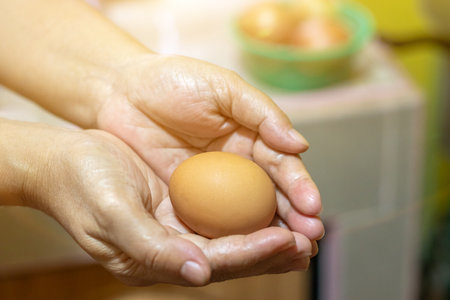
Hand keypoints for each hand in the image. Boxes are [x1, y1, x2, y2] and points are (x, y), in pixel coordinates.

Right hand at [10, 121, 313, 285]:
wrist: (65, 160)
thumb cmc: (84, 184)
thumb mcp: (112, 215)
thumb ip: (153, 248)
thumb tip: (199, 274)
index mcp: (156, 259)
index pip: (215, 262)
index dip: (252, 253)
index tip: (287, 239)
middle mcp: (174, 249)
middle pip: (233, 257)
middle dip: (273, 250)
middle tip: (310, 240)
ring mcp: (179, 229)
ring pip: (234, 238)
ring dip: (270, 234)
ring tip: (306, 229)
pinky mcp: (182, 208)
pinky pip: (224, 216)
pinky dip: (252, 212)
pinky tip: (276, 205)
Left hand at [97, 54, 323, 240]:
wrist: (121, 93)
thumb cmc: (175, 81)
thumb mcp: (224, 88)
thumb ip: (262, 113)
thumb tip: (300, 145)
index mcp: (252, 137)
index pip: (283, 166)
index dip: (299, 187)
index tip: (312, 208)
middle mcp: (238, 165)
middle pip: (272, 196)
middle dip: (294, 219)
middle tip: (310, 242)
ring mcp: (213, 186)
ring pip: (246, 215)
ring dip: (269, 235)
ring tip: (291, 255)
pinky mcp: (186, 200)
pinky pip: (212, 222)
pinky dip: (231, 238)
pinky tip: (245, 254)